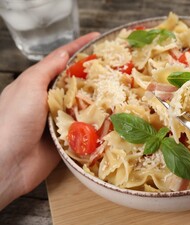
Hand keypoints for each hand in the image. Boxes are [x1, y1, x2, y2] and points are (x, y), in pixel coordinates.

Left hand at [0, 32, 99, 209]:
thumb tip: (65, 54)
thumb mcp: (28, 86)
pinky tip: (114, 115)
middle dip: (95, 73)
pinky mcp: (69, 137)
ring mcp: (61, 118)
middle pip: (77, 81)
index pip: (62, 60)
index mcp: (38, 84)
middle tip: (116, 65)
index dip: (80, 48)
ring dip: (100, 98)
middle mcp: (51, 99)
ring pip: (84, 103)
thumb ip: (47, 70)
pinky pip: (87, 126)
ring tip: (120, 87)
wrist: (8, 163)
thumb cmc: (13, 120)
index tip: (99, 38)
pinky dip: (98, 121)